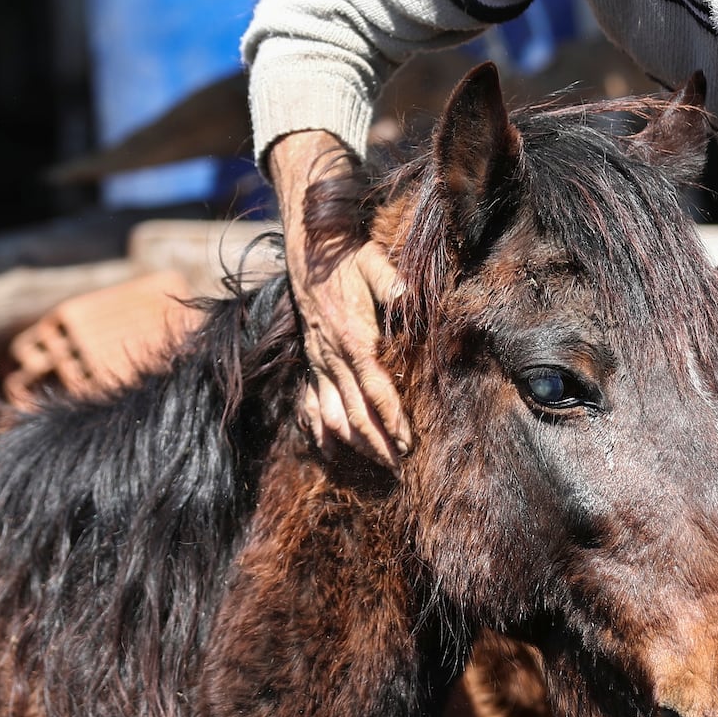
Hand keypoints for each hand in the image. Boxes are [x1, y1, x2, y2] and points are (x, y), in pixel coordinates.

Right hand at [267, 130, 412, 466]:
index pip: (376, 389)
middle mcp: (332, 356)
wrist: (309, 250)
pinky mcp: (311, 362)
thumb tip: (409, 298)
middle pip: (355, 412)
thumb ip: (392, 285)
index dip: (392, 418)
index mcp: (354, 337)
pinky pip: (311, 404)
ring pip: (332, 414)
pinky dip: (320, 431)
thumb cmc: (349, 257)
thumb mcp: (374, 263)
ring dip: (355, 442)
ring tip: (377, 462)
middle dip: (378, 442)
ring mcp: (318, 362)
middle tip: (400, 466)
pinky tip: (331, 449)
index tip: (408, 442)